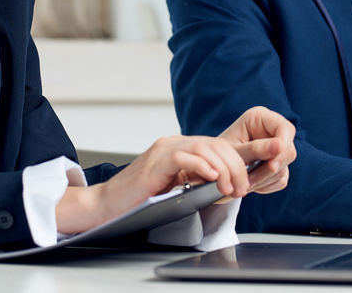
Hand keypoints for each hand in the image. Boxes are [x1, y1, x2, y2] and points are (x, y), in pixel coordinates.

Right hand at [55, 133, 253, 233]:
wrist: (107, 205)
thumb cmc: (141, 202)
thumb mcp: (177, 188)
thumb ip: (197, 181)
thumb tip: (227, 186)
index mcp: (180, 149)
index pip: (216, 146)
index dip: (236, 163)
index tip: (244, 185)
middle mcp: (172, 144)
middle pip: (214, 144)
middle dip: (234, 166)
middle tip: (240, 188)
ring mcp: (162, 151)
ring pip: (202, 147)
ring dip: (222, 168)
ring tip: (228, 187)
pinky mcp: (153, 163)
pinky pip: (182, 157)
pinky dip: (200, 165)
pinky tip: (210, 177)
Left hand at [218, 106, 295, 194]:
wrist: (214, 168)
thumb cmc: (219, 154)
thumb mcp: (234, 151)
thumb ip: (255, 149)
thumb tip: (279, 146)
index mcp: (260, 118)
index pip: (285, 128)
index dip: (283, 145)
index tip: (272, 164)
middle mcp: (272, 131)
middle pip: (288, 150)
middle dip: (272, 167)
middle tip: (253, 179)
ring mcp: (276, 149)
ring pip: (284, 167)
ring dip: (265, 178)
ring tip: (245, 183)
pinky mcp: (277, 165)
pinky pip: (281, 178)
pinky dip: (266, 184)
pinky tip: (251, 183)